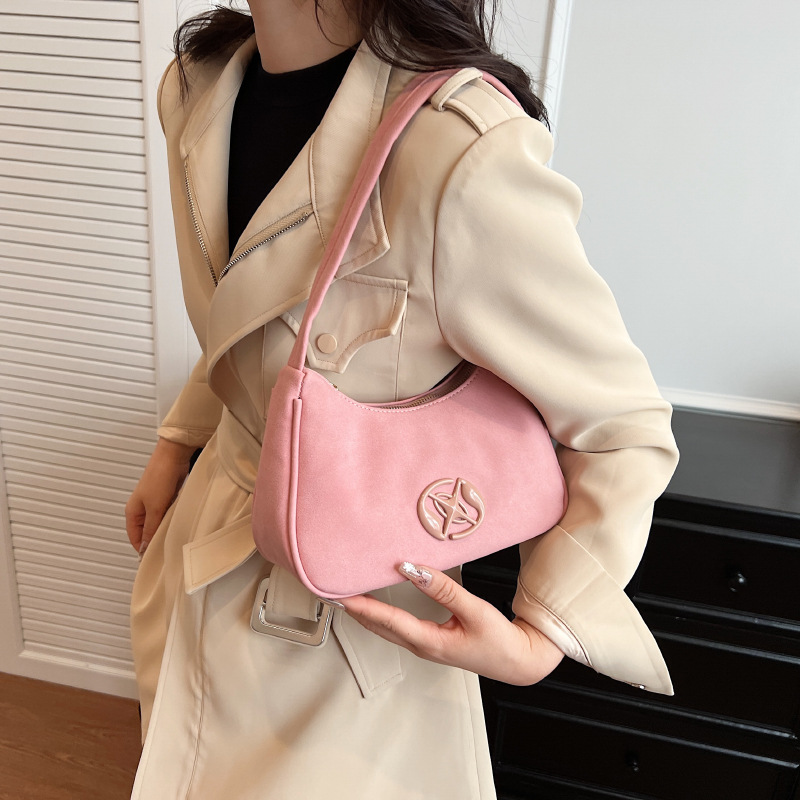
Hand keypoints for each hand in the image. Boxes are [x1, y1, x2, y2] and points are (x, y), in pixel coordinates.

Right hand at [125, 438, 195, 554]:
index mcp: (132, 512)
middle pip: (147, 532)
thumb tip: (145, 549)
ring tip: (174, 538)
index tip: (155, 560)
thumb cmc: (159, 477)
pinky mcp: (166, 498)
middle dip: (156, 540)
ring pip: (158, 524)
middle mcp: (141, 509)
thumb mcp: (155, 508)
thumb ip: (151, 529)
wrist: (173, 457)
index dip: (143, 550)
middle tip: (168, 551)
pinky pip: (167, 515)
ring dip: (165, 529)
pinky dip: (172, 520)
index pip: (135, 539)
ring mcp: (154, 503)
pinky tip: (179, 524)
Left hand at [340, 562, 563, 684]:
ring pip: (385, 628)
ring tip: (348, 594)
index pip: (388, 620)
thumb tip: (412, 569)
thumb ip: (444, 589)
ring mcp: (424, 646)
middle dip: (355, 609)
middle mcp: (421, 646)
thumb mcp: (474, 611)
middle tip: (333, 590)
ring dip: (365, 612)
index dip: (363, 605)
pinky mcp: (430, 642)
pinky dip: (381, 614)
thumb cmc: (499, 640)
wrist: (518, 661)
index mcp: (429, 642)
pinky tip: (377, 603)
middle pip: (379, 626)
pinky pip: (397, 627)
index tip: (342, 594)